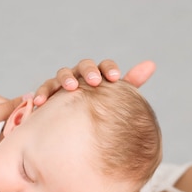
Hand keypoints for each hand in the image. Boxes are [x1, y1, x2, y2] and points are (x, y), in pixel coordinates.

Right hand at [33, 59, 155, 105]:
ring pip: (63, 73)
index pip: (105, 66)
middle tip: (95, 82)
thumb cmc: (100, 110)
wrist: (76, 128)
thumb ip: (131, 83)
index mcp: (99, 76)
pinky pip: (44, 89)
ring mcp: (63, 83)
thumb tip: (152, 64)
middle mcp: (81, 75)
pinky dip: (42, 93)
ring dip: (66, 78)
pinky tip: (40, 102)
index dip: (109, 69)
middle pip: (84, 66)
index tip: (115, 78)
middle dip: (89, 71)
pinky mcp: (48, 93)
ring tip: (71, 87)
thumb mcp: (115, 99)